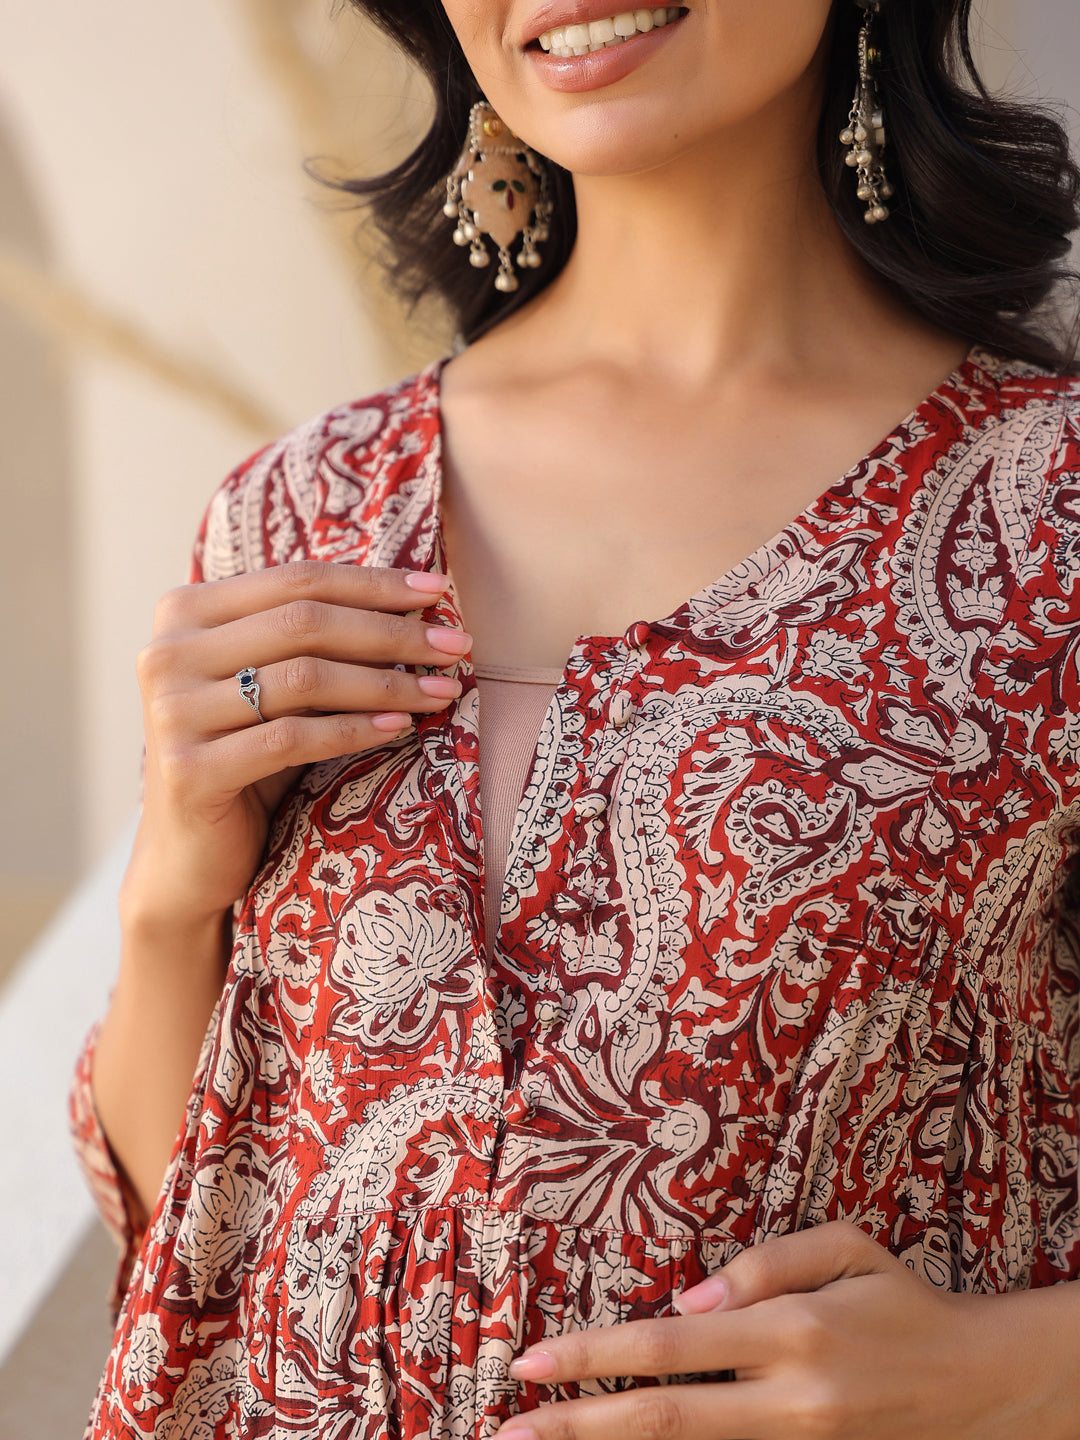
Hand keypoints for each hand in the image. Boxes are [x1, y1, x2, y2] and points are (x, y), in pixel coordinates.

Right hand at [124, 561, 468, 927]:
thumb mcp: (273, 685)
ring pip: (303, 678)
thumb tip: (416, 602)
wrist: (189, 855)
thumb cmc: (246, 756)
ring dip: (385, 683)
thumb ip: (312, 639)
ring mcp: (171, 712)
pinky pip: (291, 738)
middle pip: (304, 624)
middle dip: (391, 632)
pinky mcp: (188, 770)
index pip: (296, 580)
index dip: (372, 583)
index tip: (438, 591)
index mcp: (184, 611)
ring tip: (441, 690)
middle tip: (456, 645)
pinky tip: (400, 729)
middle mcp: (166, 653)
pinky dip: (354, 730)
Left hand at [498, 1221, 1057, 1439]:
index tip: (533, 1363)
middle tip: (513, 1429)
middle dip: (581, 1427)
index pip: (669, 1345)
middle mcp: (789, 1400)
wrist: (979, 1383)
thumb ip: (765, 1264)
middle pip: (665, 1420)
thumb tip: (687, 1298)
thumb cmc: (902, 1299)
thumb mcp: (845, 1248)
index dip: (596, 1357)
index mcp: (791, 1332)